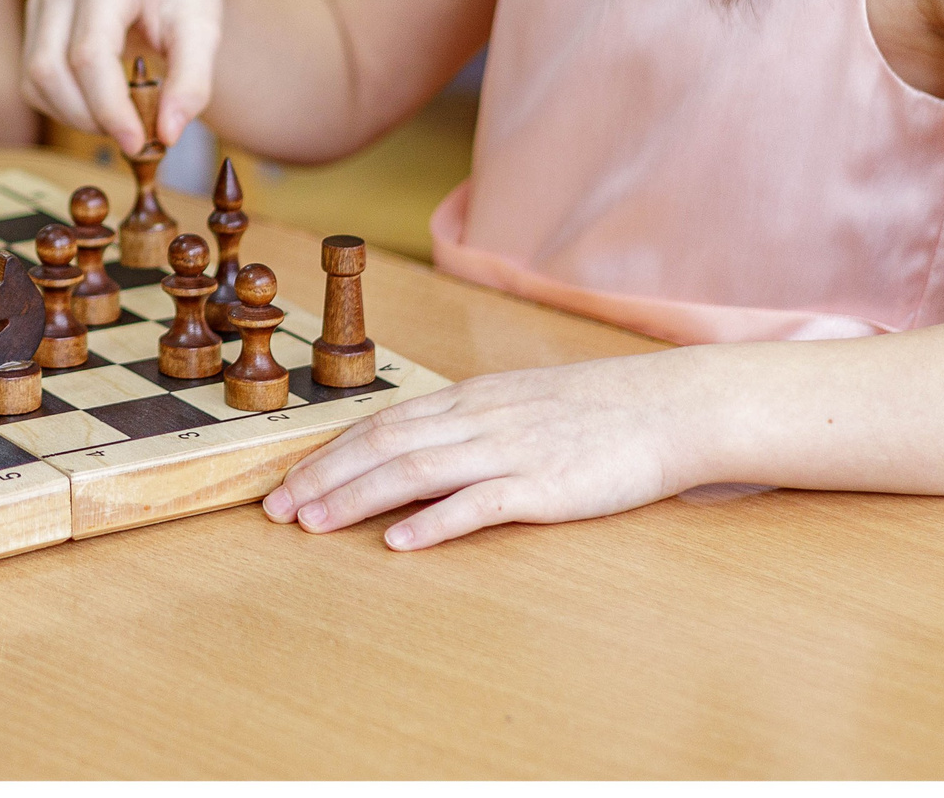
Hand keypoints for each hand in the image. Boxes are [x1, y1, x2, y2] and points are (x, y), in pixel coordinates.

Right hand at [20, 0, 231, 151]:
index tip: (138, 143)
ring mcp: (42, 2)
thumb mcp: (204, 31)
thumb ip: (193, 82)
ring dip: (75, 117)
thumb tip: (167, 134)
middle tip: (133, 137)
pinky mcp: (35, 23)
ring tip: (121, 119)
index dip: (109, 107)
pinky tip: (100, 105)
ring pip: (35, 80)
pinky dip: (64, 107)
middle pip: (51, 70)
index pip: (89, 55)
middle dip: (90, 117)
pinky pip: (33, 82)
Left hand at [263, 356, 690, 549]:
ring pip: (416, 471)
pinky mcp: (544, 486)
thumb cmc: (595, 411)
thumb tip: (414, 451)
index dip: (329, 454)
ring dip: (358, 498)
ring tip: (314, 524)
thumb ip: (468, 425)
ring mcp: (510, 451)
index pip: (382, 424)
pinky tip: (400, 543)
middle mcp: (479, 419)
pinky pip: (479, 504)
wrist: (667, 406)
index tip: (286, 483)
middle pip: (384, 445)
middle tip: (276, 511)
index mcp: (470, 400)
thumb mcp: (519, 403)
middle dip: (324, 478)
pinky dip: (435, 522)